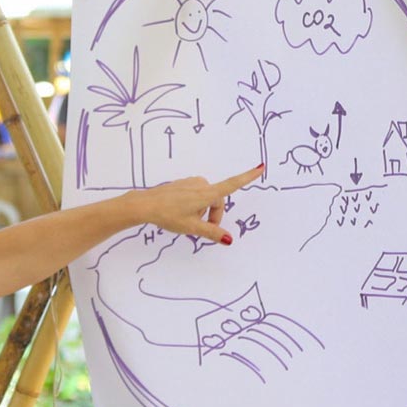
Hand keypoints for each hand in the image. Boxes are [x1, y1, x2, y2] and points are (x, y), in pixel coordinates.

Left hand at [122, 163, 264, 242]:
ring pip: (206, 199)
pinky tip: (180, 212)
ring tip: (187, 220)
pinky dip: (194, 205)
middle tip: (201, 230)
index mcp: (207, 194)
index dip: (247, 177)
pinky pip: (195, 195)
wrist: (145, 205)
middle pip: (217, 201)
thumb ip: (212, 232)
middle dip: (213, 215)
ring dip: (202, 211)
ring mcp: (191, 183)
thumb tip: (229, 240)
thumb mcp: (192, 228)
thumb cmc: (168, 215)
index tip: (260, 167)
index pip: (232, 185)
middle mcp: (201, 184)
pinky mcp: (183, 184)